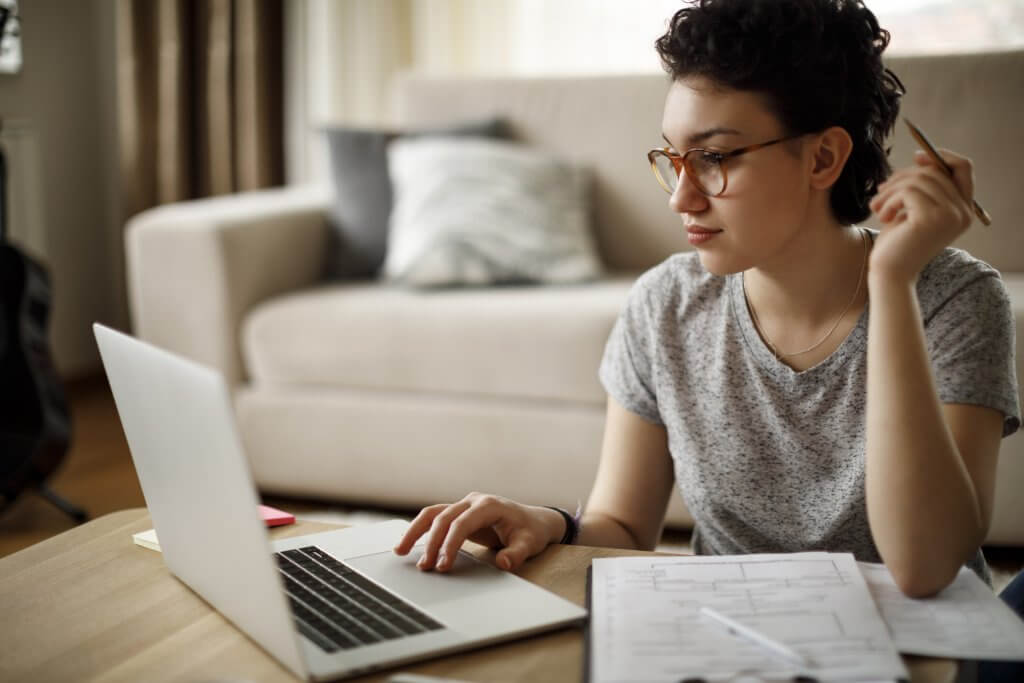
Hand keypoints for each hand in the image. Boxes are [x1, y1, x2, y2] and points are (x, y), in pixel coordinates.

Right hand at [393, 492, 565, 572]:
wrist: (534, 521)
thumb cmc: (531, 532)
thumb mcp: (529, 543)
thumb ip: (517, 553)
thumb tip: (504, 563)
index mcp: (488, 505)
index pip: (461, 523)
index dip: (450, 544)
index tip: (443, 566)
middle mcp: (473, 501)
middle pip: (442, 517)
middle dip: (431, 543)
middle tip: (425, 567)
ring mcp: (464, 505)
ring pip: (433, 514)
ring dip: (415, 531)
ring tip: (400, 551)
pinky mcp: (459, 514)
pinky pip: (435, 519)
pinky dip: (421, 531)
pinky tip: (408, 545)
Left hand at [868, 148, 975, 283]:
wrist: (889, 273)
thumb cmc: (898, 243)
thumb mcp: (913, 209)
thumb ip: (923, 186)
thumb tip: (924, 157)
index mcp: (963, 210)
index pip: (963, 168)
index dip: (940, 157)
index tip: (917, 157)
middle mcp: (962, 212)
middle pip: (934, 172)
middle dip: (902, 177)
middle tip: (881, 192)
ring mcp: (950, 215)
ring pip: (918, 179)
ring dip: (891, 190)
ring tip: (877, 207)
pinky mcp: (931, 218)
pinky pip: (907, 191)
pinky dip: (889, 200)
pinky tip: (882, 216)